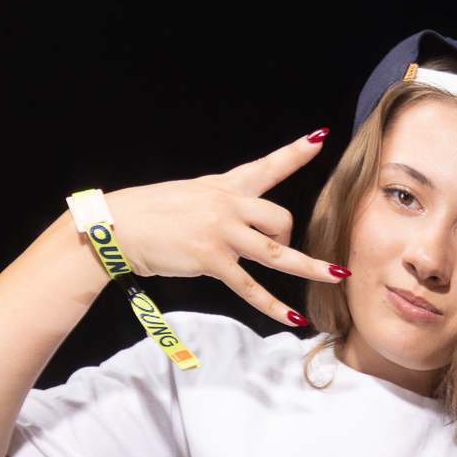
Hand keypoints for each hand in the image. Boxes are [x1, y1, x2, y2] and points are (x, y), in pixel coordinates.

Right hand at [95, 132, 345, 325]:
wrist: (119, 226)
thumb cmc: (149, 214)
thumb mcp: (190, 196)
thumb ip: (217, 205)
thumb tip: (236, 221)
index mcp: (224, 186)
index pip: (266, 166)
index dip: (295, 153)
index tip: (319, 139)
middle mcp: (227, 204)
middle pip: (280, 217)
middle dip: (287, 238)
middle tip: (276, 251)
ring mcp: (221, 232)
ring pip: (276, 251)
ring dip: (308, 266)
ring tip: (337, 276)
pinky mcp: (212, 259)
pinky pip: (251, 287)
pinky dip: (273, 305)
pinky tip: (293, 317)